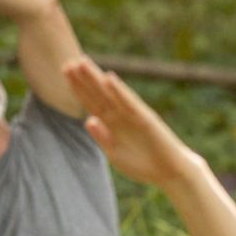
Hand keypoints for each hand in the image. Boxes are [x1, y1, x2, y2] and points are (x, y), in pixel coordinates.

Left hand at [61, 57, 198, 189]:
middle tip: (67, 63)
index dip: (78, 88)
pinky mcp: (146, 118)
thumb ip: (102, 138)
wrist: (170, 172)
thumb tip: (88, 120)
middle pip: (98, 94)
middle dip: (83, 79)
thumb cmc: (143, 164)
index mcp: (111, 124)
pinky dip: (119, 91)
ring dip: (97, 79)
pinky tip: (109, 79)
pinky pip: (130, 103)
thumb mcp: (116, 154)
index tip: (65, 72)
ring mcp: (133, 115)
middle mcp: (120, 115)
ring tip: (82, 63)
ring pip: (111, 94)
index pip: (91, 102)